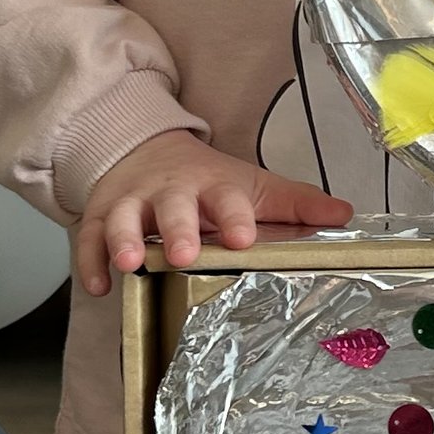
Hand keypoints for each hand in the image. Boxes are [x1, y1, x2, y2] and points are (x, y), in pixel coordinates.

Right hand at [73, 130, 350, 294]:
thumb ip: (294, 204)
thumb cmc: (206, 179)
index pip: (227, 198)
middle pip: (173, 207)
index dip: (235, 216)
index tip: (243, 237)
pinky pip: (88, 237)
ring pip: (123, 218)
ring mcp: (131, 202)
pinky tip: (99, 285)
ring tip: (130, 263)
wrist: (144, 148)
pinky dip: (90, 260)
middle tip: (186, 254)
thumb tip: (344, 214)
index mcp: (212, 185)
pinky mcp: (99, 215)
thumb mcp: (251, 186)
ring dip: (126, 239)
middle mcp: (170, 192)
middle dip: (178, 229)